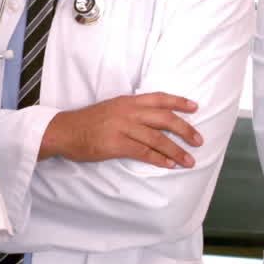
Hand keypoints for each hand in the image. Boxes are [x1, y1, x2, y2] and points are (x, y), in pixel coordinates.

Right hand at [40, 92, 202, 167]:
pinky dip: (160, 159)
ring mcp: (122, 127)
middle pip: (164, 117)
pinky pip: (144, 152)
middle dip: (185, 129)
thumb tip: (152, 122)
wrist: (64, 131)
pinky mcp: (116, 143)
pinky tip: (170, 164)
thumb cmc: (86, 123)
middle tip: (199, 140)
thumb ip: (130, 112)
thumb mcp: (111, 110)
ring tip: (189, 160)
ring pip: (157, 137)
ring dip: (177, 149)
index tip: (194, 107)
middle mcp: (127, 111)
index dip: (178, 102)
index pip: (159, 98)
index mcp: (127, 101)